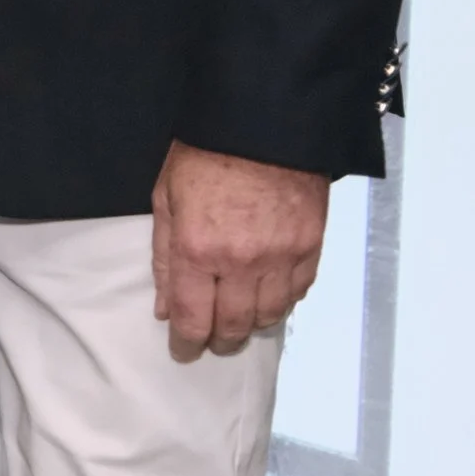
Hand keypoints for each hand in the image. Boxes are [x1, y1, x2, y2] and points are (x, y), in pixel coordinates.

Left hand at [151, 139, 327, 361]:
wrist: (261, 124)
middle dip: (220, 340)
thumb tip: (165, 306)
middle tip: (210, 341)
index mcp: (198, 249)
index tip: (182, 352)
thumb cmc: (203, 154)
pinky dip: (282, 303)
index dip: (187, 343)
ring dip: (252, 326)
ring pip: (270, 317)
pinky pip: (298, 293)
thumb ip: (164, 256)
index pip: (193, 317)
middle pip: (235, 326)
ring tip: (238, 323)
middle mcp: (242, 262)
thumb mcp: (166, 198)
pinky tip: (269, 299)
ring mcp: (281, 258)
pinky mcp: (310, 249)